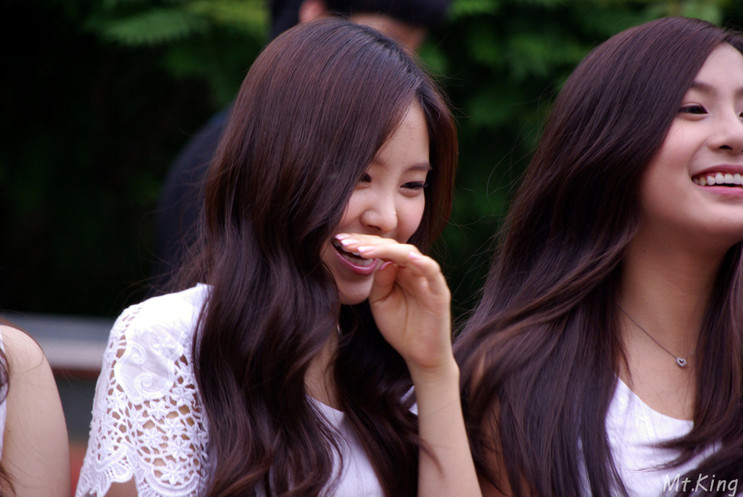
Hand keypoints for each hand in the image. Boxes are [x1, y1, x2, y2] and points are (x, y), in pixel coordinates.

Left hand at [335, 234, 452, 375]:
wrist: (420, 356)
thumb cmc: (401, 328)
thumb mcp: (380, 303)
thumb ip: (379, 282)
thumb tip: (382, 262)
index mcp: (400, 271)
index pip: (381, 250)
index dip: (362, 244)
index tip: (340, 242)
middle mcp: (414, 270)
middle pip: (392, 247)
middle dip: (368, 243)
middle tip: (345, 242)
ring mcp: (427, 279)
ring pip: (409, 254)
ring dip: (387, 249)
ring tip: (364, 250)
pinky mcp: (439, 292)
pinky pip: (432, 271)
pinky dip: (421, 262)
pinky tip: (406, 256)